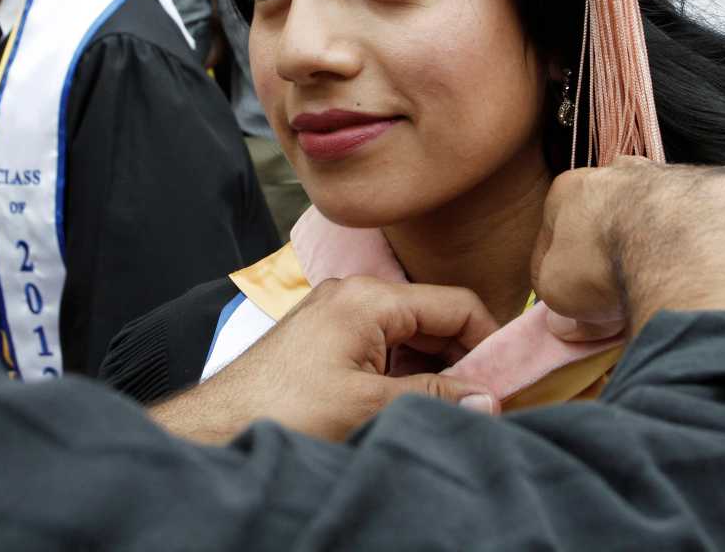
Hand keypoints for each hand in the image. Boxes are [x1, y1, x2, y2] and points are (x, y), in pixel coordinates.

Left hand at [148, 277, 499, 443]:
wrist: (215, 428)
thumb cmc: (282, 410)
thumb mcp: (370, 406)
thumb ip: (434, 397)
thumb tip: (489, 400)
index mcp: (369, 298)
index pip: (456, 305)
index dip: (489, 342)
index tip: (509, 381)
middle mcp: (355, 295)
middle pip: (434, 319)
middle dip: (463, 360)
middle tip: (486, 404)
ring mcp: (338, 316)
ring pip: (410, 338)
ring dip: (434, 372)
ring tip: (451, 412)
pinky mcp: (325, 340)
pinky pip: (383, 349)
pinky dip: (404, 376)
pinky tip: (412, 408)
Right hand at [531, 157, 724, 340]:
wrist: (685, 248)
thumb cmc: (607, 265)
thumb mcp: (558, 292)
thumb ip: (558, 298)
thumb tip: (570, 320)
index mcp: (574, 188)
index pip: (557, 228)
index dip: (561, 267)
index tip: (574, 299)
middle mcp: (622, 170)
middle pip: (613, 210)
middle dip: (615, 241)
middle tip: (625, 286)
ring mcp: (675, 173)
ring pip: (664, 207)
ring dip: (665, 237)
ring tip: (673, 281)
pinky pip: (713, 216)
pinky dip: (711, 239)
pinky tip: (712, 269)